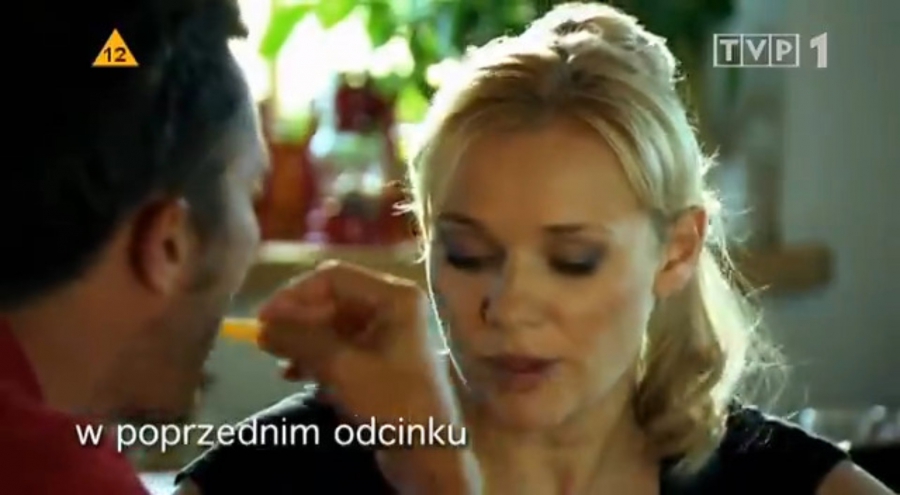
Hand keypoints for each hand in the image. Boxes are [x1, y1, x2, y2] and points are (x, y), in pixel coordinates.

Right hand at [257, 260, 480, 493]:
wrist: (429, 454)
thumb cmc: (392, 402)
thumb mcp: (340, 367)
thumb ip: (300, 340)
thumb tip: (263, 327)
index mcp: (395, 297)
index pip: (333, 278)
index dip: (295, 295)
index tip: (264, 319)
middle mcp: (394, 308)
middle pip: (333, 301)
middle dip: (299, 322)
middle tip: (266, 343)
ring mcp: (389, 335)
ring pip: (333, 326)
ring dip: (305, 342)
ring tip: (282, 363)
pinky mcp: (381, 361)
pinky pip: (342, 348)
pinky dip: (318, 358)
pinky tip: (297, 376)